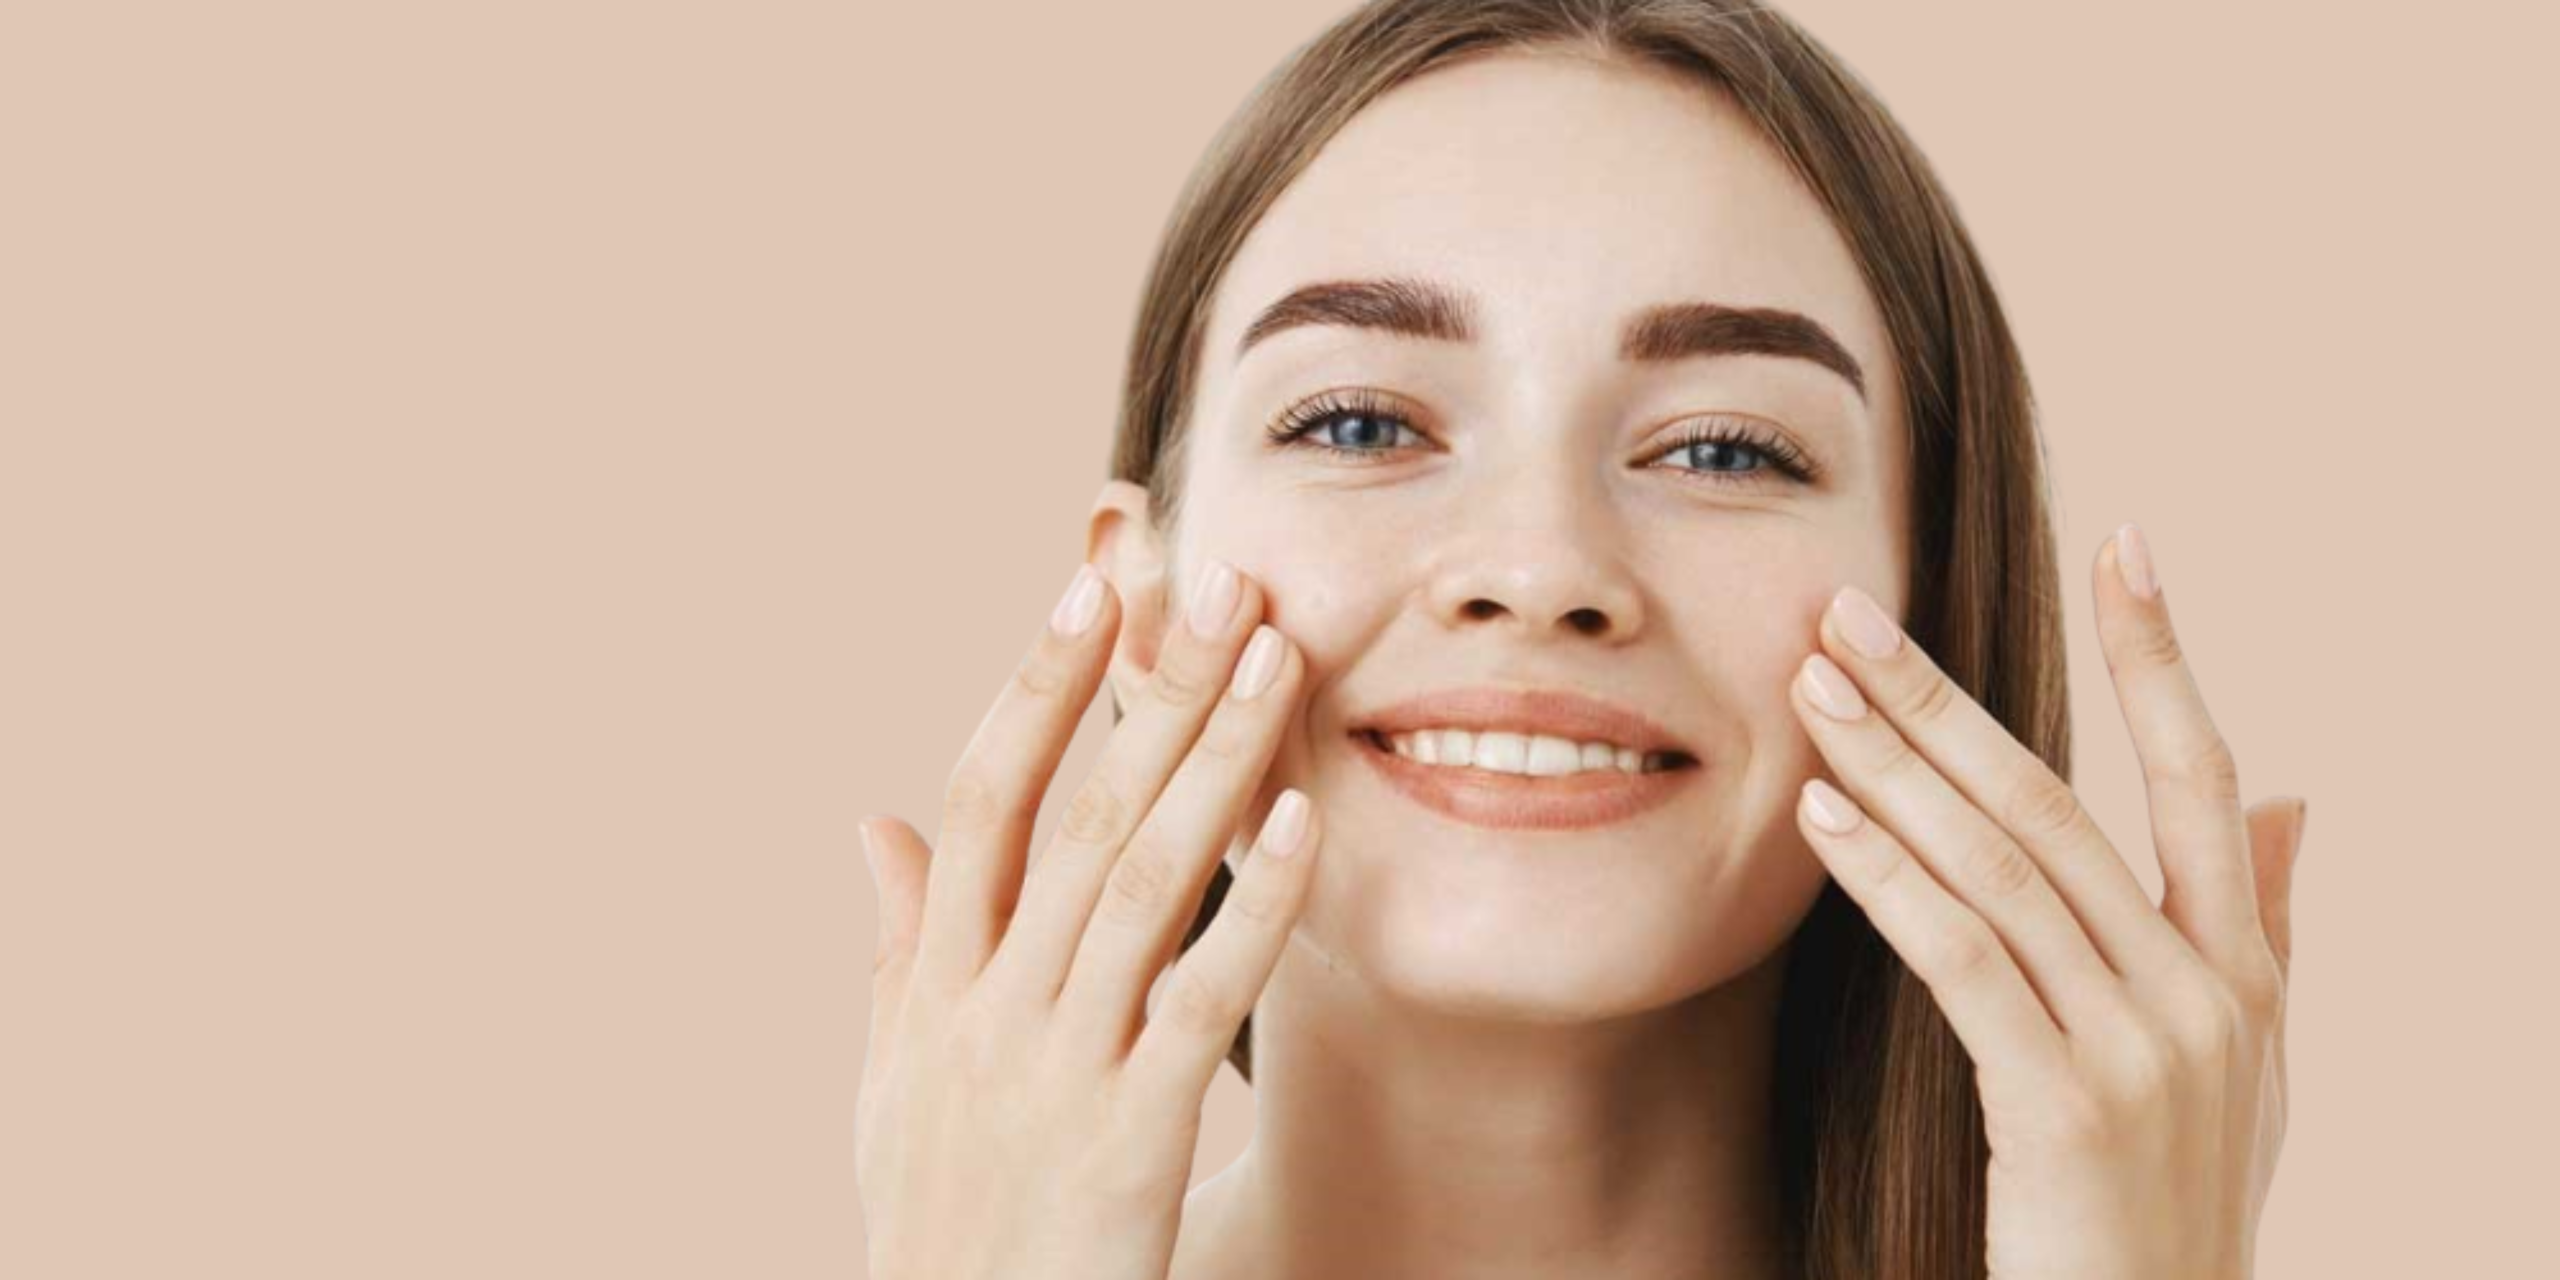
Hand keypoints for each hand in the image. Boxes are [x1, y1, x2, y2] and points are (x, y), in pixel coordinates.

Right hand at [854, 558, 1319, 1279]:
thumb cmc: (936, 1218)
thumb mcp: (890, 1080)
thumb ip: (892, 946)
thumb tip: (872, 821)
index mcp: (932, 982)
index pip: (980, 799)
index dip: (1035, 686)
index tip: (1090, 587)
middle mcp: (986, 1007)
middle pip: (1072, 814)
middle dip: (1148, 690)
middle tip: (1218, 582)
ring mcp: (1055, 1068)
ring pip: (1139, 881)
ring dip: (1213, 761)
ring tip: (1275, 660)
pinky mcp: (1129, 1135)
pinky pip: (1199, 1000)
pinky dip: (1252, 907)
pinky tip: (1301, 826)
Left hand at [1786, 523, 2306, 1279]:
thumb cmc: (2182, 1202)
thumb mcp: (2252, 1064)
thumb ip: (2267, 924)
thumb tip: (2296, 800)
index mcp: (2245, 968)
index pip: (2202, 775)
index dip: (2164, 656)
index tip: (2129, 541)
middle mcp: (2205, 992)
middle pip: (2059, 805)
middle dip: (1944, 698)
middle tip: (1847, 612)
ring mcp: (2143, 1048)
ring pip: (2001, 868)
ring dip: (1893, 767)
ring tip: (1811, 689)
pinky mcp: (2067, 1107)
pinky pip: (1965, 963)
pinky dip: (1890, 879)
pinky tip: (1823, 817)